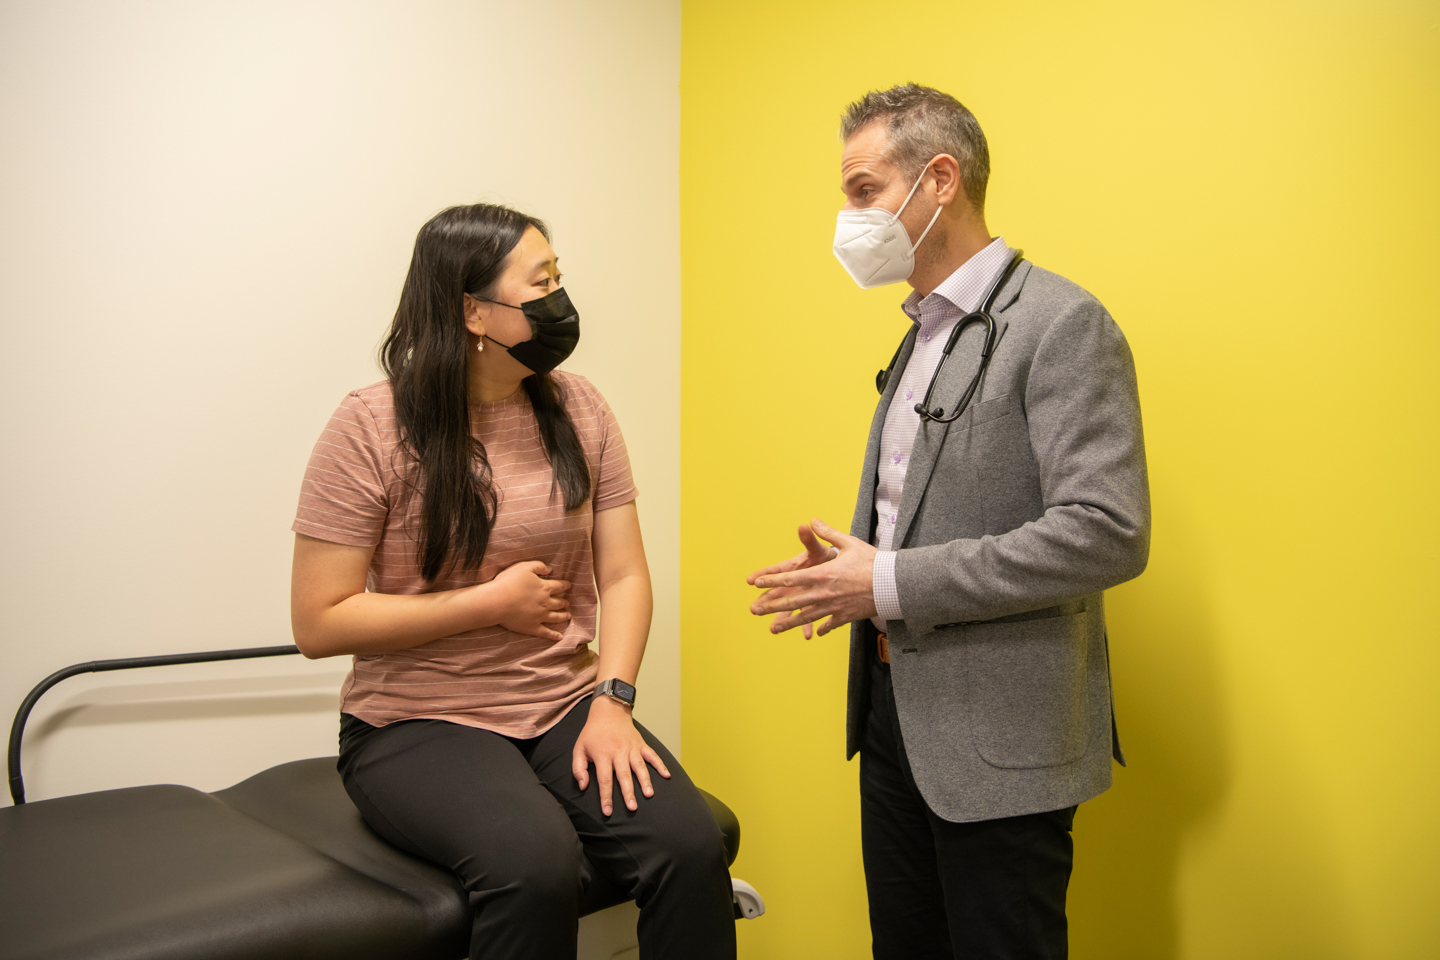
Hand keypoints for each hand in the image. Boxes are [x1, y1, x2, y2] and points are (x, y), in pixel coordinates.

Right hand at [488, 560, 570, 640]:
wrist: (497, 601)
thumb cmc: (509, 582)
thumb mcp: (525, 567)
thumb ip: (539, 566)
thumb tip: (550, 569)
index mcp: (544, 588)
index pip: (559, 586)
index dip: (565, 585)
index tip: (569, 585)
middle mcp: (546, 603)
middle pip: (559, 602)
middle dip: (564, 602)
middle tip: (567, 602)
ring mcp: (540, 617)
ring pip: (556, 617)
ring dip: (563, 616)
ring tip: (568, 615)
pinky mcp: (532, 627)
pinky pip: (546, 632)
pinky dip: (554, 635)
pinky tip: (560, 637)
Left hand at [572, 696, 670, 815]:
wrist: (608, 712)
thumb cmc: (592, 734)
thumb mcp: (579, 749)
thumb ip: (578, 769)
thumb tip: (583, 786)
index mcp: (602, 755)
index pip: (604, 780)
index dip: (606, 797)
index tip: (608, 812)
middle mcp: (618, 752)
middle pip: (624, 776)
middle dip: (628, 793)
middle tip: (632, 808)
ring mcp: (631, 748)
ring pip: (639, 767)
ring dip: (645, 781)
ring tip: (649, 794)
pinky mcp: (641, 744)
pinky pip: (652, 755)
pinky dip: (660, 765)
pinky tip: (667, 775)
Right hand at [745, 522, 836, 638]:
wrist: (840, 569)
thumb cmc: (827, 557)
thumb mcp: (818, 548)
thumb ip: (810, 539)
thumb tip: (805, 525)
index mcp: (794, 568)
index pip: (776, 571)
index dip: (764, 575)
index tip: (751, 580)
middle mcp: (794, 583)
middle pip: (777, 593)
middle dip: (766, 602)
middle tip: (754, 609)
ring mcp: (801, 595)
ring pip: (789, 609)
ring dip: (782, 619)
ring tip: (773, 629)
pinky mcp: (812, 605)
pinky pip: (810, 617)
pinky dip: (808, 626)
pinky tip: (807, 635)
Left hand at [747, 518, 877, 636]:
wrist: (893, 585)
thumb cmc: (871, 562)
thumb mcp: (848, 543)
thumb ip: (828, 533)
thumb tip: (812, 521)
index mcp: (822, 574)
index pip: (791, 578)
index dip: (772, 581)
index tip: (757, 583)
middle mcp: (824, 593)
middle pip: (792, 602)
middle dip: (772, 606)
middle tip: (755, 609)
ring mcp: (833, 607)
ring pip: (806, 618)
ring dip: (788, 624)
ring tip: (773, 629)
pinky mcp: (845, 617)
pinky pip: (829, 624)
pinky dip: (821, 628)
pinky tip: (815, 633)